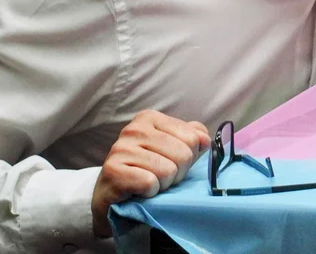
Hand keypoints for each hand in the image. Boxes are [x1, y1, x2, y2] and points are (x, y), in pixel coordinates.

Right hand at [91, 110, 209, 237]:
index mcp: (150, 118)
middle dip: (178, 173)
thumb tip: (205, 140)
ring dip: (163, 184)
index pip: (192, 137)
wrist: (110, 196)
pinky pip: (149, 183)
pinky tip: (139, 191)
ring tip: (150, 183)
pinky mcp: (113, 171)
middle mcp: (134, 129)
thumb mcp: (172, 149)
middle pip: (183, 154)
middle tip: (162, 177)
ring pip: (168, 170)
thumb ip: (192, 138)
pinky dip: (150, 192)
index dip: (190, 157)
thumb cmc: (146, 170)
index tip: (173, 162)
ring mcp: (121, 149)